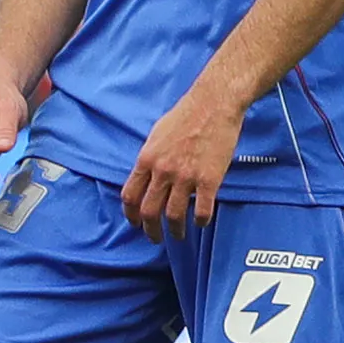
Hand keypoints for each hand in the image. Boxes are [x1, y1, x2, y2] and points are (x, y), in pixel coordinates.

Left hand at [121, 86, 242, 237]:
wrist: (213, 104)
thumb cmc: (186, 115)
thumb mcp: (157, 135)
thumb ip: (150, 159)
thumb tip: (145, 177)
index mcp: (147, 159)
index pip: (130, 196)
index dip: (131, 215)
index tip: (136, 223)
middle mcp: (163, 171)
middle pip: (149, 211)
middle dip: (150, 230)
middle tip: (155, 238)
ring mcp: (186, 177)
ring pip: (174, 215)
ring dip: (175, 230)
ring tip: (178, 235)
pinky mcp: (209, 180)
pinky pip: (202, 210)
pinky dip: (201, 221)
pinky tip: (201, 222)